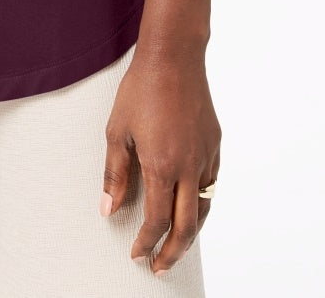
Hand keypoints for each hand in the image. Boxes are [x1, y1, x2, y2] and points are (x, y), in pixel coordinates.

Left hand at [100, 48, 220, 275]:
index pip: (156, 221)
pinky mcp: (215, 143)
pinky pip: (211, 183)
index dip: (147, 244)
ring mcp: (206, 155)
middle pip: (186, 227)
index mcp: (161, 166)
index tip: (137, 255)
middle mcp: (188, 166)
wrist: (173, 57)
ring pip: (204, 208)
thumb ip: (114, 174)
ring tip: (176, 244)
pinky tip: (189, 204)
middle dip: (173, 253)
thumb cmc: (141, 89)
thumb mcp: (117, 131)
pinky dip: (201, 202)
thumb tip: (108, 210)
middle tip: (160, 267)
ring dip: (191, 232)